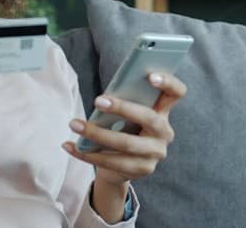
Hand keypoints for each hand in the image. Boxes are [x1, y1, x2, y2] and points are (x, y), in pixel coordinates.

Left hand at [62, 73, 186, 207]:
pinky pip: (111, 162)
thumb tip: (103, 97)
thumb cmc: (123, 128)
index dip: (168, 82)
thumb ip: (123, 102)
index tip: (149, 75)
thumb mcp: (126, 114)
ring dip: (96, 133)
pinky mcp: (141, 170)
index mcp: (163, 111)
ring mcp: (155, 154)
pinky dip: (85, 153)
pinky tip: (69, 145)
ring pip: (126, 143)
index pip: (176, 93)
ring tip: (74, 124)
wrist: (122, 166)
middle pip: (148, 117)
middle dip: (122, 108)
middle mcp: (164, 132)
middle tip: (97, 101)